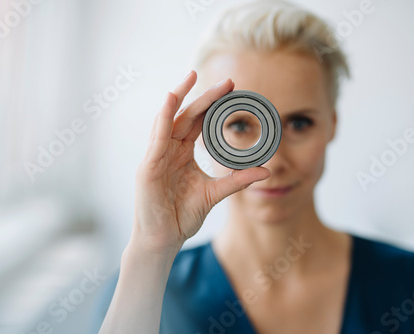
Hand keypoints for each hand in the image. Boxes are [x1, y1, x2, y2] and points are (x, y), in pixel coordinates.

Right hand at [129, 70, 269, 255]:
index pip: (197, 122)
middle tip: (226, 82)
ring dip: (179, 97)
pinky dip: (163, 118)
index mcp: (181, 153)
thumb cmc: (182, 216)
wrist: (163, 240)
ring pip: (168, 120)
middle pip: (185, 116)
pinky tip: (171, 100)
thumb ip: (237, 180)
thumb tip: (266, 170)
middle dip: (204, 97)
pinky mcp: (148, 167)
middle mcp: (167, 149)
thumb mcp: (214, 193)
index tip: (232, 90)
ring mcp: (156, 156)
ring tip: (192, 77)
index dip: (212, 105)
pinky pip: (156, 138)